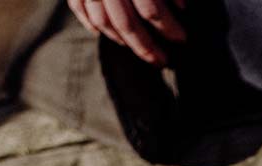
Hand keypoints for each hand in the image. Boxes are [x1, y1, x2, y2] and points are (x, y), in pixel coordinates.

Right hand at [68, 0, 186, 66]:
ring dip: (122, 39)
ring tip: (140, 49)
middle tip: (162, 61)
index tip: (182, 39)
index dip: (168, 27)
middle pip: (127, 24)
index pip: (151, 10)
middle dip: (147, 46)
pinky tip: (104, 33)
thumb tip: (182, 8)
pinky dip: (91, 23)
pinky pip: (79, 8)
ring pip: (103, 21)